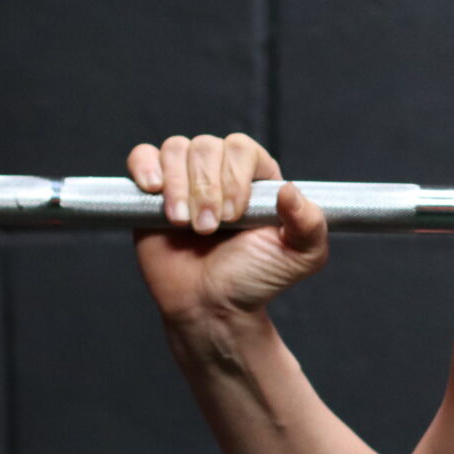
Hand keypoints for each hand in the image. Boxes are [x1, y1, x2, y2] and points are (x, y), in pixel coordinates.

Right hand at [126, 132, 328, 325]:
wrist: (210, 307)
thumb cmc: (254, 280)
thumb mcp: (300, 257)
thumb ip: (310, 224)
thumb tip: (290, 190)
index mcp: (258, 178)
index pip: (242, 149)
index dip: (234, 177)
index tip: (234, 216)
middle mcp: (222, 171)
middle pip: (206, 146)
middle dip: (205, 189)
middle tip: (207, 228)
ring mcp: (185, 178)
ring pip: (175, 149)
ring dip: (177, 186)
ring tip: (182, 223)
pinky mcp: (152, 192)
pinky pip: (142, 155)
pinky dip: (145, 166)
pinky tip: (153, 190)